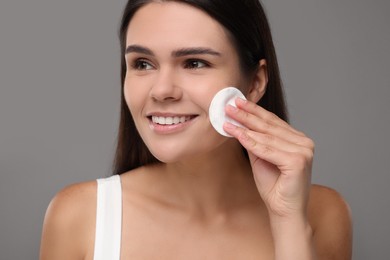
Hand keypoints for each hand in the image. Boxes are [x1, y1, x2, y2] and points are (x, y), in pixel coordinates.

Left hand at [224, 98, 313, 218]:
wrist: (284, 211)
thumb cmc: (274, 187)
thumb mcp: (261, 158)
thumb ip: (255, 141)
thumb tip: (240, 122)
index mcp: (298, 140)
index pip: (273, 121)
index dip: (254, 111)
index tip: (238, 102)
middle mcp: (304, 143)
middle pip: (269, 126)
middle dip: (247, 115)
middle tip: (230, 106)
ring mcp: (304, 151)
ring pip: (267, 136)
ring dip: (245, 126)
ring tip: (229, 118)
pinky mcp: (298, 161)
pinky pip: (267, 149)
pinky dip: (250, 142)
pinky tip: (237, 133)